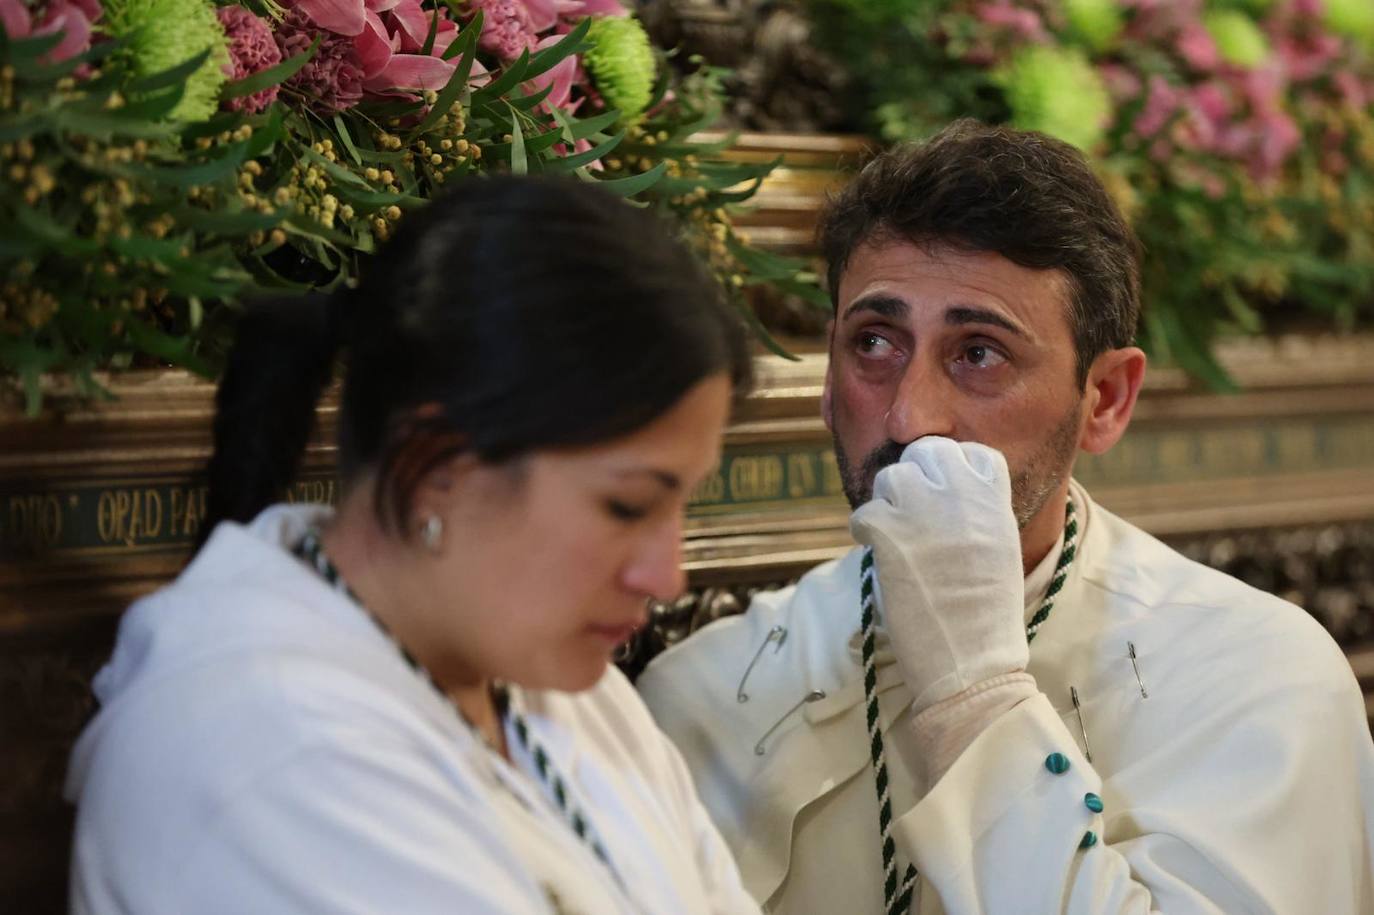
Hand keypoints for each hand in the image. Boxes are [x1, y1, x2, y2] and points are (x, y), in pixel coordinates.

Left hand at [849, 437, 1025, 714]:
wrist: (972, 664)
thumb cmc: (986, 617)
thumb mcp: (1000, 549)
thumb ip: (976, 512)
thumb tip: (940, 490)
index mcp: (996, 502)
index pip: (973, 452)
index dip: (952, 470)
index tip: (943, 496)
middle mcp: (963, 497)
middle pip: (928, 452)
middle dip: (915, 477)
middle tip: (910, 513)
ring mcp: (925, 511)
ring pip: (891, 477)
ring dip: (887, 503)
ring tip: (896, 538)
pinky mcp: (891, 534)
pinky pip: (864, 513)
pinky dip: (865, 532)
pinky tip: (879, 555)